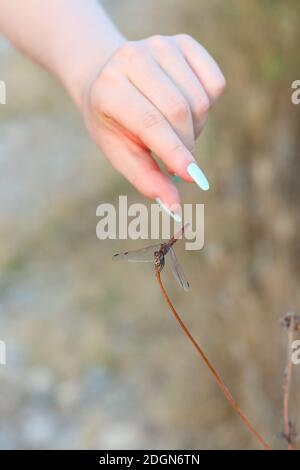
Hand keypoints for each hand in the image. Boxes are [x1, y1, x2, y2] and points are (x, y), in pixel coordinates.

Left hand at [82, 34, 225, 213]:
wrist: (107, 75)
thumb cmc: (112, 121)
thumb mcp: (119, 152)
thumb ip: (146, 179)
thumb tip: (175, 209)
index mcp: (109, 88)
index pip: (150, 123)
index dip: (174, 152)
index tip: (193, 178)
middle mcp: (133, 58)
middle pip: (180, 112)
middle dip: (186, 146)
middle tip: (178, 163)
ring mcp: (160, 45)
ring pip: (200, 100)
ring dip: (195, 128)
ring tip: (174, 131)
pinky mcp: (183, 42)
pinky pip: (215, 83)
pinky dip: (208, 105)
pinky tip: (186, 107)